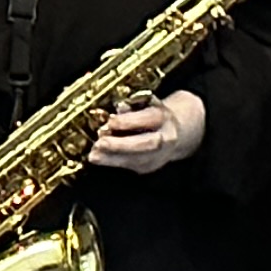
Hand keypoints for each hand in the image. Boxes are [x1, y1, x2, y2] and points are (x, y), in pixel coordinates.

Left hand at [87, 89, 207, 172]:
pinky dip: (114, 163)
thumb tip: (120, 108)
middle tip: (100, 143)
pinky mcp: (151, 167)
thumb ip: (132, 105)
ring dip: (113, 158)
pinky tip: (99, 159)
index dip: (129, 121)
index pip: (149, 119)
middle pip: (147, 144)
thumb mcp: (144, 103)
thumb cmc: (153, 114)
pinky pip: (132, 167)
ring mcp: (160, 155)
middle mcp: (166, 137)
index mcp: (164, 117)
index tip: (110, 122)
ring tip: (94, 155)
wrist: (175, 132)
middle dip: (121, 145)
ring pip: (138, 160)